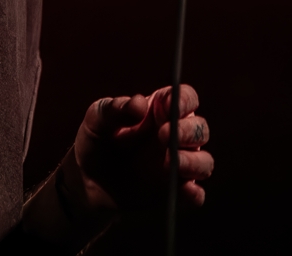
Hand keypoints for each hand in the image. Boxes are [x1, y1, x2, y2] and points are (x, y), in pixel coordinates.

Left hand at [68, 84, 212, 213]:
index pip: (186, 97)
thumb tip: (140, 104)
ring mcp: (178, 163)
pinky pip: (195, 194)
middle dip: (189, 131)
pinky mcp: (175, 190)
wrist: (87, 180)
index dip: (183, 100)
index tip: (170, 105)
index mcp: (161, 109)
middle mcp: (176, 134)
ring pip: (204, 161)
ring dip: (194, 161)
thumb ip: (116, 109)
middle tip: (163, 135)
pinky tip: (185, 191)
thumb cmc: (96, 140)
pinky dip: (194, 194)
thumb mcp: (97, 119)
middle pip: (200, 128)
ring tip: (174, 162)